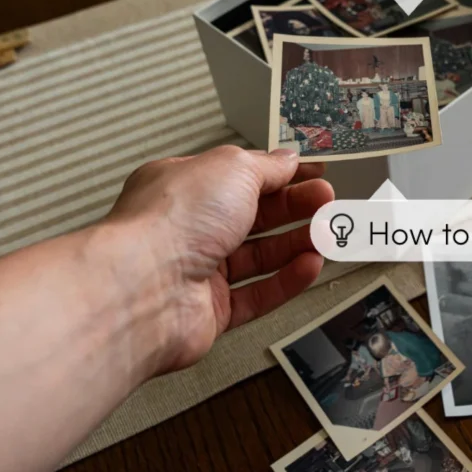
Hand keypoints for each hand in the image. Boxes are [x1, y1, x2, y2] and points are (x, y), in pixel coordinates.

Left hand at [105, 145, 333, 373]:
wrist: (143, 289)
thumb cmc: (170, 222)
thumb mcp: (231, 168)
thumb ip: (266, 166)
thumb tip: (287, 159)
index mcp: (184, 186)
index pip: (241, 176)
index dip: (280, 174)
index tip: (313, 174)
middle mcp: (188, 228)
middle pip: (253, 216)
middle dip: (295, 208)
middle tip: (327, 203)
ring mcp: (198, 271)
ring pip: (258, 257)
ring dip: (296, 244)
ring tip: (328, 235)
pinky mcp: (209, 311)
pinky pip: (257, 295)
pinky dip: (286, 281)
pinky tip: (309, 266)